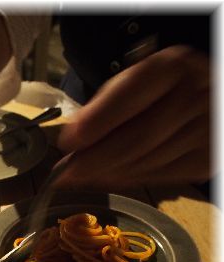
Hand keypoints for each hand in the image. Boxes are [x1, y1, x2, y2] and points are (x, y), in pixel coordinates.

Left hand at [55, 46, 210, 188]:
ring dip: (106, 174)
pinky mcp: (204, 161)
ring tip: (81, 177)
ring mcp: (203, 132)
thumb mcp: (136, 83)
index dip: (97, 122)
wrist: (208, 103)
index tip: (68, 141)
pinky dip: (126, 181)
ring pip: (144, 162)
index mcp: (172, 68)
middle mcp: (193, 97)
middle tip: (65, 173)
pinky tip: (106, 178)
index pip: (131, 97)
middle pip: (137, 138)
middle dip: (95, 160)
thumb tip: (72, 141)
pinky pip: (157, 177)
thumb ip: (105, 108)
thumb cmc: (161, 92)